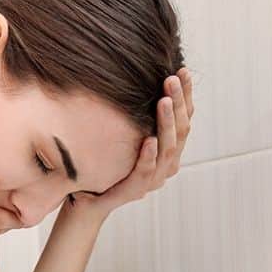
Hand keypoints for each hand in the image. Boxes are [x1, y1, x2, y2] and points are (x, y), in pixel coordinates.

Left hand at [59, 67, 193, 225]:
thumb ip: (134, 116)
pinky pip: (145, 172)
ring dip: (167, 123)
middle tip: (172, 78)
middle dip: (178, 103)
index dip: (185, 96)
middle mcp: (165, 165)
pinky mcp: (134, 191)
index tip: (181, 70)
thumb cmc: (106, 164)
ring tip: (164, 101)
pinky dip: (148, 156)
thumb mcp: (122, 135)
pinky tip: (150, 140)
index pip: (183, 119)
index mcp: (166, 150)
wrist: (86, 201)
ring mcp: (152, 179)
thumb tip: (137, 77)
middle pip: (180, 131)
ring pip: (168, 149)